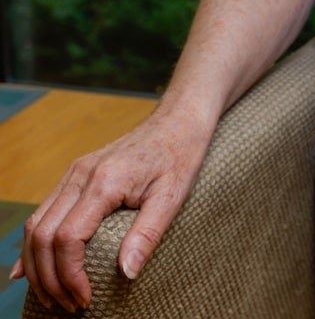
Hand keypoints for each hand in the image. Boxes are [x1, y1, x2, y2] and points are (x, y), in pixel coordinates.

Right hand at [11, 111, 210, 312]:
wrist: (178, 120)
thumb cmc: (179, 156)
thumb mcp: (172, 196)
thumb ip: (147, 234)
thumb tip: (126, 274)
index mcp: (104, 181)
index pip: (68, 237)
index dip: (70, 276)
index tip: (85, 298)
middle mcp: (81, 175)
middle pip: (44, 234)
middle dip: (49, 278)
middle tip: (68, 306)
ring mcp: (75, 172)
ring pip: (37, 223)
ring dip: (37, 264)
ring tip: (53, 295)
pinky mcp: (76, 173)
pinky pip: (44, 210)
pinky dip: (34, 242)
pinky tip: (29, 267)